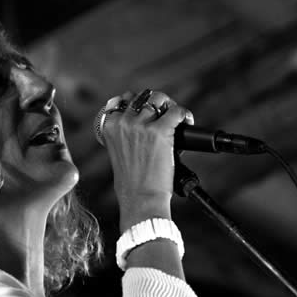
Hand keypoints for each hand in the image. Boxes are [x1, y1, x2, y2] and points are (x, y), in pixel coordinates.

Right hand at [100, 89, 192, 230]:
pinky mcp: (160, 131)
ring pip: (158, 99)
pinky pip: (176, 112)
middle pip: (141, 96)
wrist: (140, 199)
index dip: (136, 104)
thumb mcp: (118, 154)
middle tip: (165, 114)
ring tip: (177, 117)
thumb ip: (124, 137)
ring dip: (169, 106)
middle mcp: (123, 122)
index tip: (147, 112)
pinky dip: (184, 115)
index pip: (121, 101)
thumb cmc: (131, 183)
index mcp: (109, 127)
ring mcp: (141, 125)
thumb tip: (140, 128)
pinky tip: (186, 122)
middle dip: (155, 103)